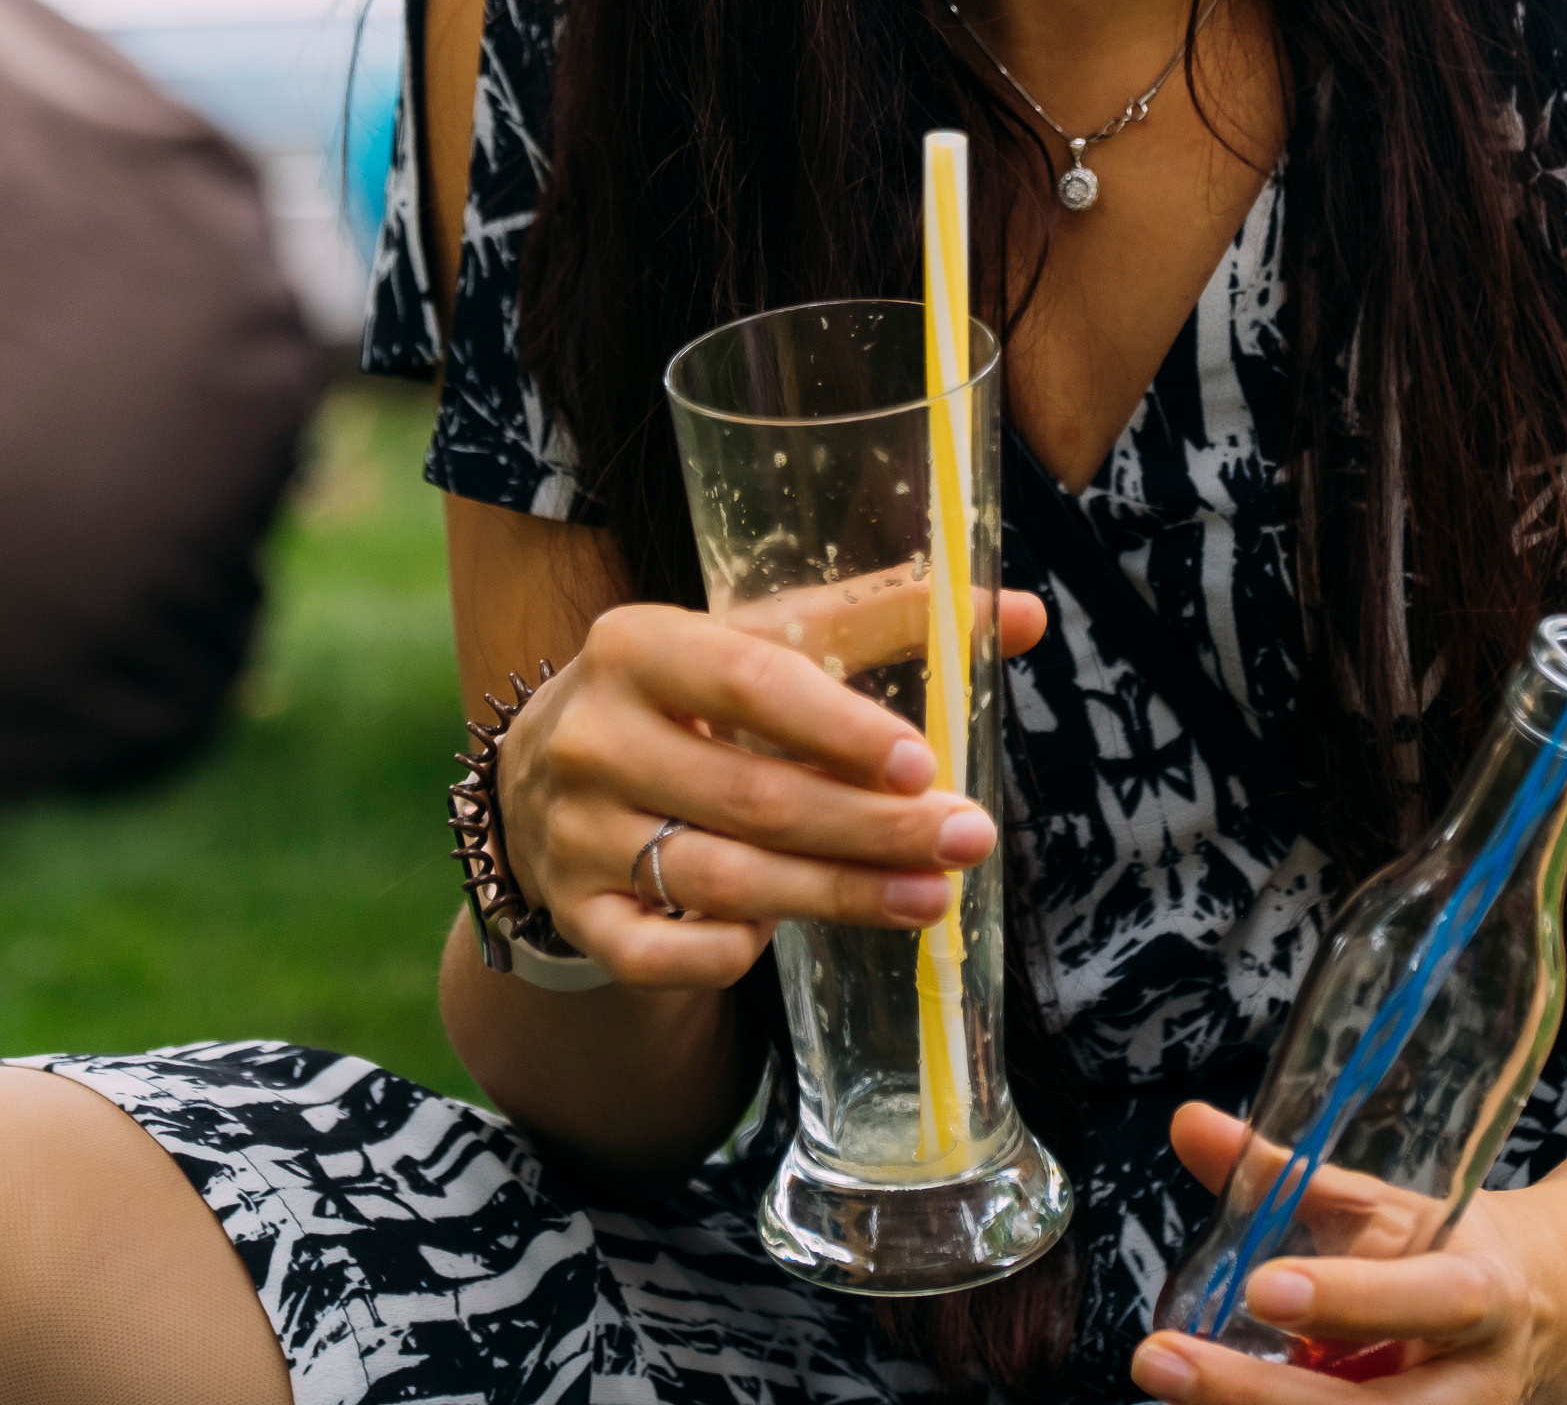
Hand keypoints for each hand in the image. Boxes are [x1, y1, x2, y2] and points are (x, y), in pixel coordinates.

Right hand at [495, 587, 1046, 988]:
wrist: (540, 772)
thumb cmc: (684, 694)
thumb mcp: (754, 639)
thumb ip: (880, 620)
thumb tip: (1026, 613)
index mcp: (636, 644)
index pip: (750, 680)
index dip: (841, 727)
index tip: (926, 763)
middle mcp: (594, 736)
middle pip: (754, 796)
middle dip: (872, 828)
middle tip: (966, 840)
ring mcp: (577, 834)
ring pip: (724, 881)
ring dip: (838, 897)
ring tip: (929, 898)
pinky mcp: (577, 914)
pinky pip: (663, 954)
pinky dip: (729, 951)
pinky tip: (786, 936)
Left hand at [1132, 1105, 1564, 1404]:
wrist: (1542, 1316)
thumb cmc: (1450, 1247)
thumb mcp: (1385, 1200)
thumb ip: (1288, 1172)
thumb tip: (1188, 1123)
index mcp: (1477, 1296)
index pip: (1421, 1302)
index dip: (1346, 1299)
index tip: (1261, 1287)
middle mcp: (1473, 1386)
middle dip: (1258, 1394)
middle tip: (1162, 1358)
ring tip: (1175, 1381)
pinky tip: (1214, 1402)